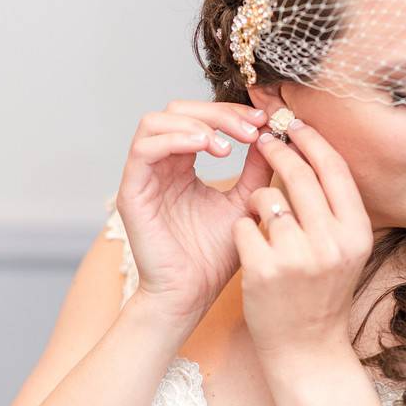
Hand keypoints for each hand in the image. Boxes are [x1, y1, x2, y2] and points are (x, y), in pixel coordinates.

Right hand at [114, 98, 273, 337]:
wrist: (191, 295)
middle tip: (252, 129)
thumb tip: (273, 134)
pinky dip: (176, 138)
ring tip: (228, 145)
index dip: (232, 112)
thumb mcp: (245, 202)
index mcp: (183, 164)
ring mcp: (143, 176)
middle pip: (179, 109)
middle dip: (219, 113)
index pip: (202, 117)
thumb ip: (256, 169)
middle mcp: (160, 165)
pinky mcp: (132, 190)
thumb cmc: (214, 256)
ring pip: (157, 120)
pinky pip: (144, 148)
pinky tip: (207, 148)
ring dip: (197, 123)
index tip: (265, 121)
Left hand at [231, 119, 373, 365]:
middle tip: (264, 140)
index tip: (294, 124)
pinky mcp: (264, 271)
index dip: (312, 140)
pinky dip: (242, 230)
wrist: (305, 348)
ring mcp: (298, 257)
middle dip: (278, 151)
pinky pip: (243, 226)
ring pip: (266, 198)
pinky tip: (251, 247)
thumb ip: (332, 206)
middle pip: (299, 175)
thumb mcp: (342, 248)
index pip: (334, 168)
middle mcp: (332, 243)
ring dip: (257, 200)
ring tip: (260, 215)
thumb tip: (310, 150)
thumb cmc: (321, 291)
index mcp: (356, 232)